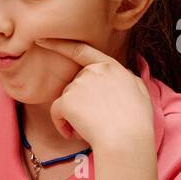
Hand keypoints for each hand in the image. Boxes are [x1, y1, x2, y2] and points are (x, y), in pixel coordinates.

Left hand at [38, 38, 153, 151]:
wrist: (126, 139)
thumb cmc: (136, 121)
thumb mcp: (139, 90)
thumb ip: (126, 78)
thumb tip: (121, 75)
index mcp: (111, 66)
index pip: (81, 51)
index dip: (59, 45)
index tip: (41, 40)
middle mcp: (93, 71)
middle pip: (75, 85)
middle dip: (79, 103)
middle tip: (93, 122)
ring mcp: (79, 84)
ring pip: (66, 100)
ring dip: (73, 116)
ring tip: (89, 130)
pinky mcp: (67, 100)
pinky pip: (56, 112)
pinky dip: (61, 124)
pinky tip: (73, 134)